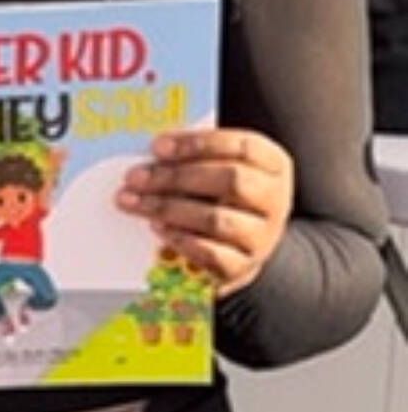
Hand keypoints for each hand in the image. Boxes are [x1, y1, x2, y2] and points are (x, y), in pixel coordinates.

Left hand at [117, 128, 293, 295]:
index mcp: (273, 165)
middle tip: (135, 177)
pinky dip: (180, 239)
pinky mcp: (243, 267)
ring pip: (217, 219)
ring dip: (169, 209)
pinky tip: (157, 228)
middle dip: (177, 177)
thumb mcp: (219, 170)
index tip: (157, 146)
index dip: (198, 144)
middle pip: (230, 180)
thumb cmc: (222, 197)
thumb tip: (152, 154)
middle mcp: (275, 200)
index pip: (242, 147)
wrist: (241, 247)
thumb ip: (196, 158)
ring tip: (136, 203)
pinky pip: (211, 254)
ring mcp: (262, 236)